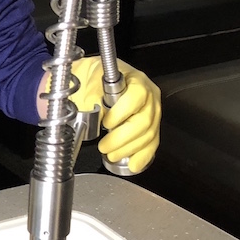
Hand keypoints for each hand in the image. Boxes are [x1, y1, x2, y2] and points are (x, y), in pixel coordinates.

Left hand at [71, 56, 160, 172]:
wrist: (95, 75)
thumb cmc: (93, 74)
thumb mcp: (86, 76)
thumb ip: (90, 95)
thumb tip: (93, 116)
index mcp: (135, 80)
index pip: (137, 96)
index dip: (121, 113)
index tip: (105, 123)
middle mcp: (148, 96)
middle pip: (144, 120)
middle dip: (122, 138)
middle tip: (104, 146)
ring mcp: (152, 111)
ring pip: (149, 134)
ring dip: (129, 149)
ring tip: (112, 155)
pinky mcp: (151, 125)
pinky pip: (152, 142)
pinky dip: (143, 155)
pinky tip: (133, 164)